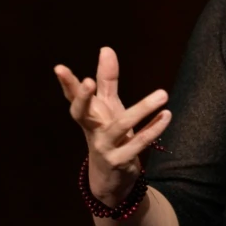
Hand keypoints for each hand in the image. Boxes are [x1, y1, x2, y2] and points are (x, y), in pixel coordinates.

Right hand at [54, 47, 171, 205]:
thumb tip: (106, 49)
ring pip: (121, 126)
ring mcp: (104, 146)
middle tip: (89, 81)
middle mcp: (91, 129)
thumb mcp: (108, 106)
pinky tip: (166, 115)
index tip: (59, 68)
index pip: (73, 97)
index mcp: (87, 115)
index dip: (66, 83)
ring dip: (142, 109)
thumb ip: (107, 79)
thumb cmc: (108, 132)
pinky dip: (154, 129)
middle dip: (83, 98)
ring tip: (163, 93)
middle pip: (81, 113)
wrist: (110, 176)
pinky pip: (139, 143)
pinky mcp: (120, 160)